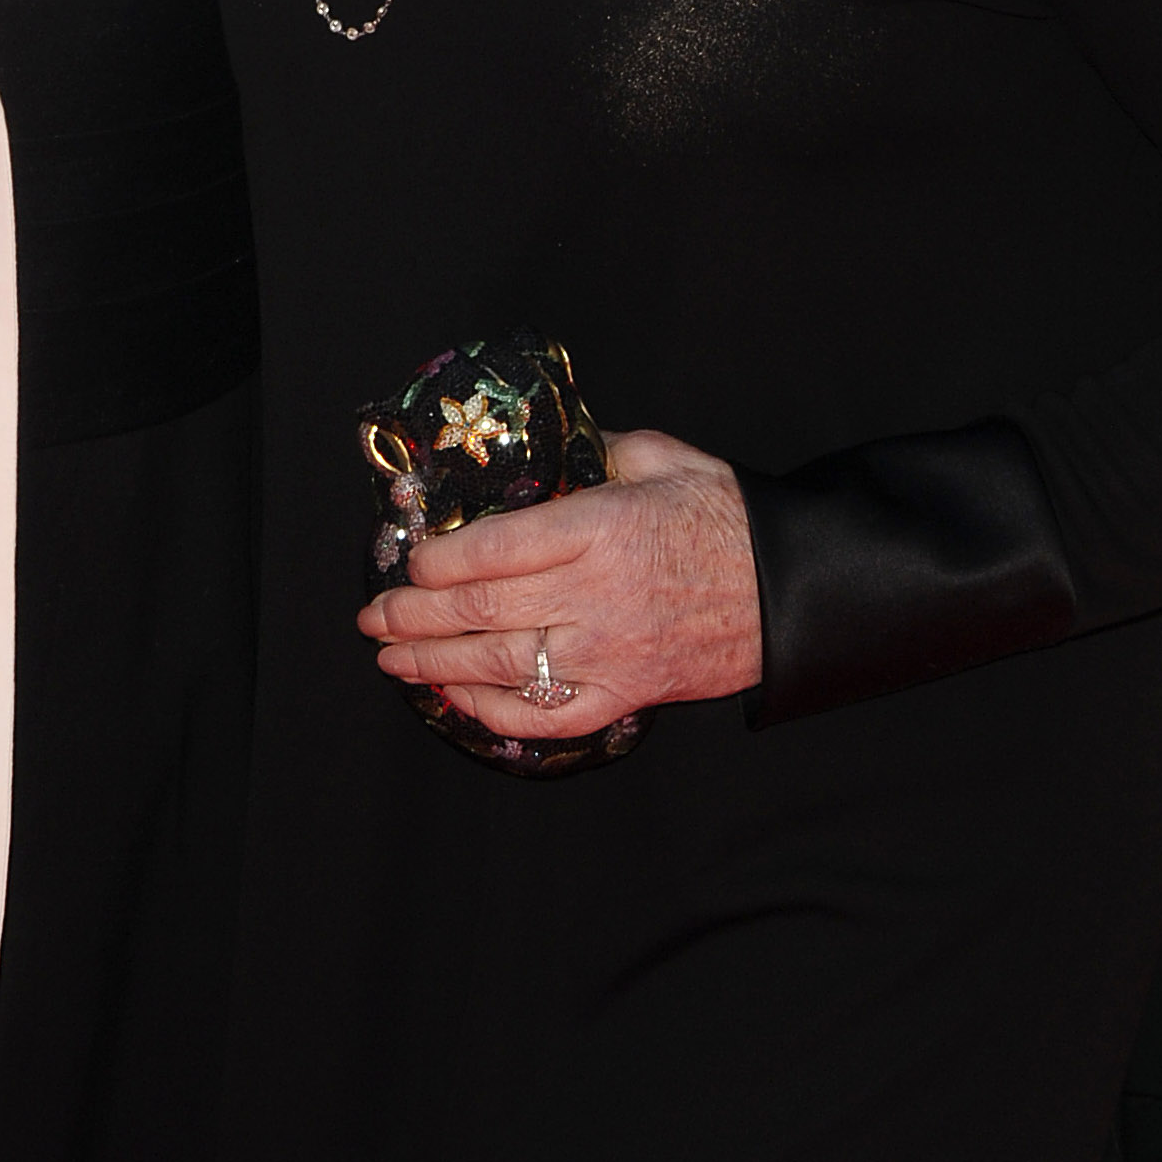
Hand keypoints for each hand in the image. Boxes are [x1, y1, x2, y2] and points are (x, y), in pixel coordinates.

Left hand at [355, 428, 761, 746]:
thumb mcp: (660, 456)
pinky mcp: (628, 694)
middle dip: (414, 617)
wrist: (789, 589)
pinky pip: (549, 714)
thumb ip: (593, 449)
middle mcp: (597, 595)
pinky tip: (458, 699)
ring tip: (391, 658)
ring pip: (503, 666)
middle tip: (372, 617)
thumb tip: (538, 446)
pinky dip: (495, 711)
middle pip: (483, 612)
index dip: (438, 561)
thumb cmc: (723, 515)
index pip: (496, 549)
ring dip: (435, 665)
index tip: (408, 560)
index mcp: (602, 527)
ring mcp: (611, 652)